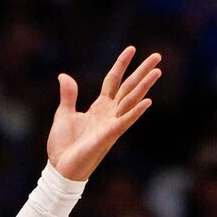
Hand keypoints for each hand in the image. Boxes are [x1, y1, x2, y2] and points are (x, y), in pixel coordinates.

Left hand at [46, 46, 160, 181]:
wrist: (59, 168)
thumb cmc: (63, 145)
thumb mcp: (64, 115)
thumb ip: (68, 95)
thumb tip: (64, 76)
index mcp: (99, 107)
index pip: (113, 81)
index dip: (121, 65)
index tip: (131, 49)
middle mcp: (109, 113)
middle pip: (128, 87)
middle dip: (142, 71)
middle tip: (157, 56)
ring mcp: (111, 124)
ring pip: (130, 101)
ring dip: (144, 87)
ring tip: (157, 72)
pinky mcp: (108, 136)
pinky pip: (124, 122)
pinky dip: (135, 112)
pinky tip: (147, 101)